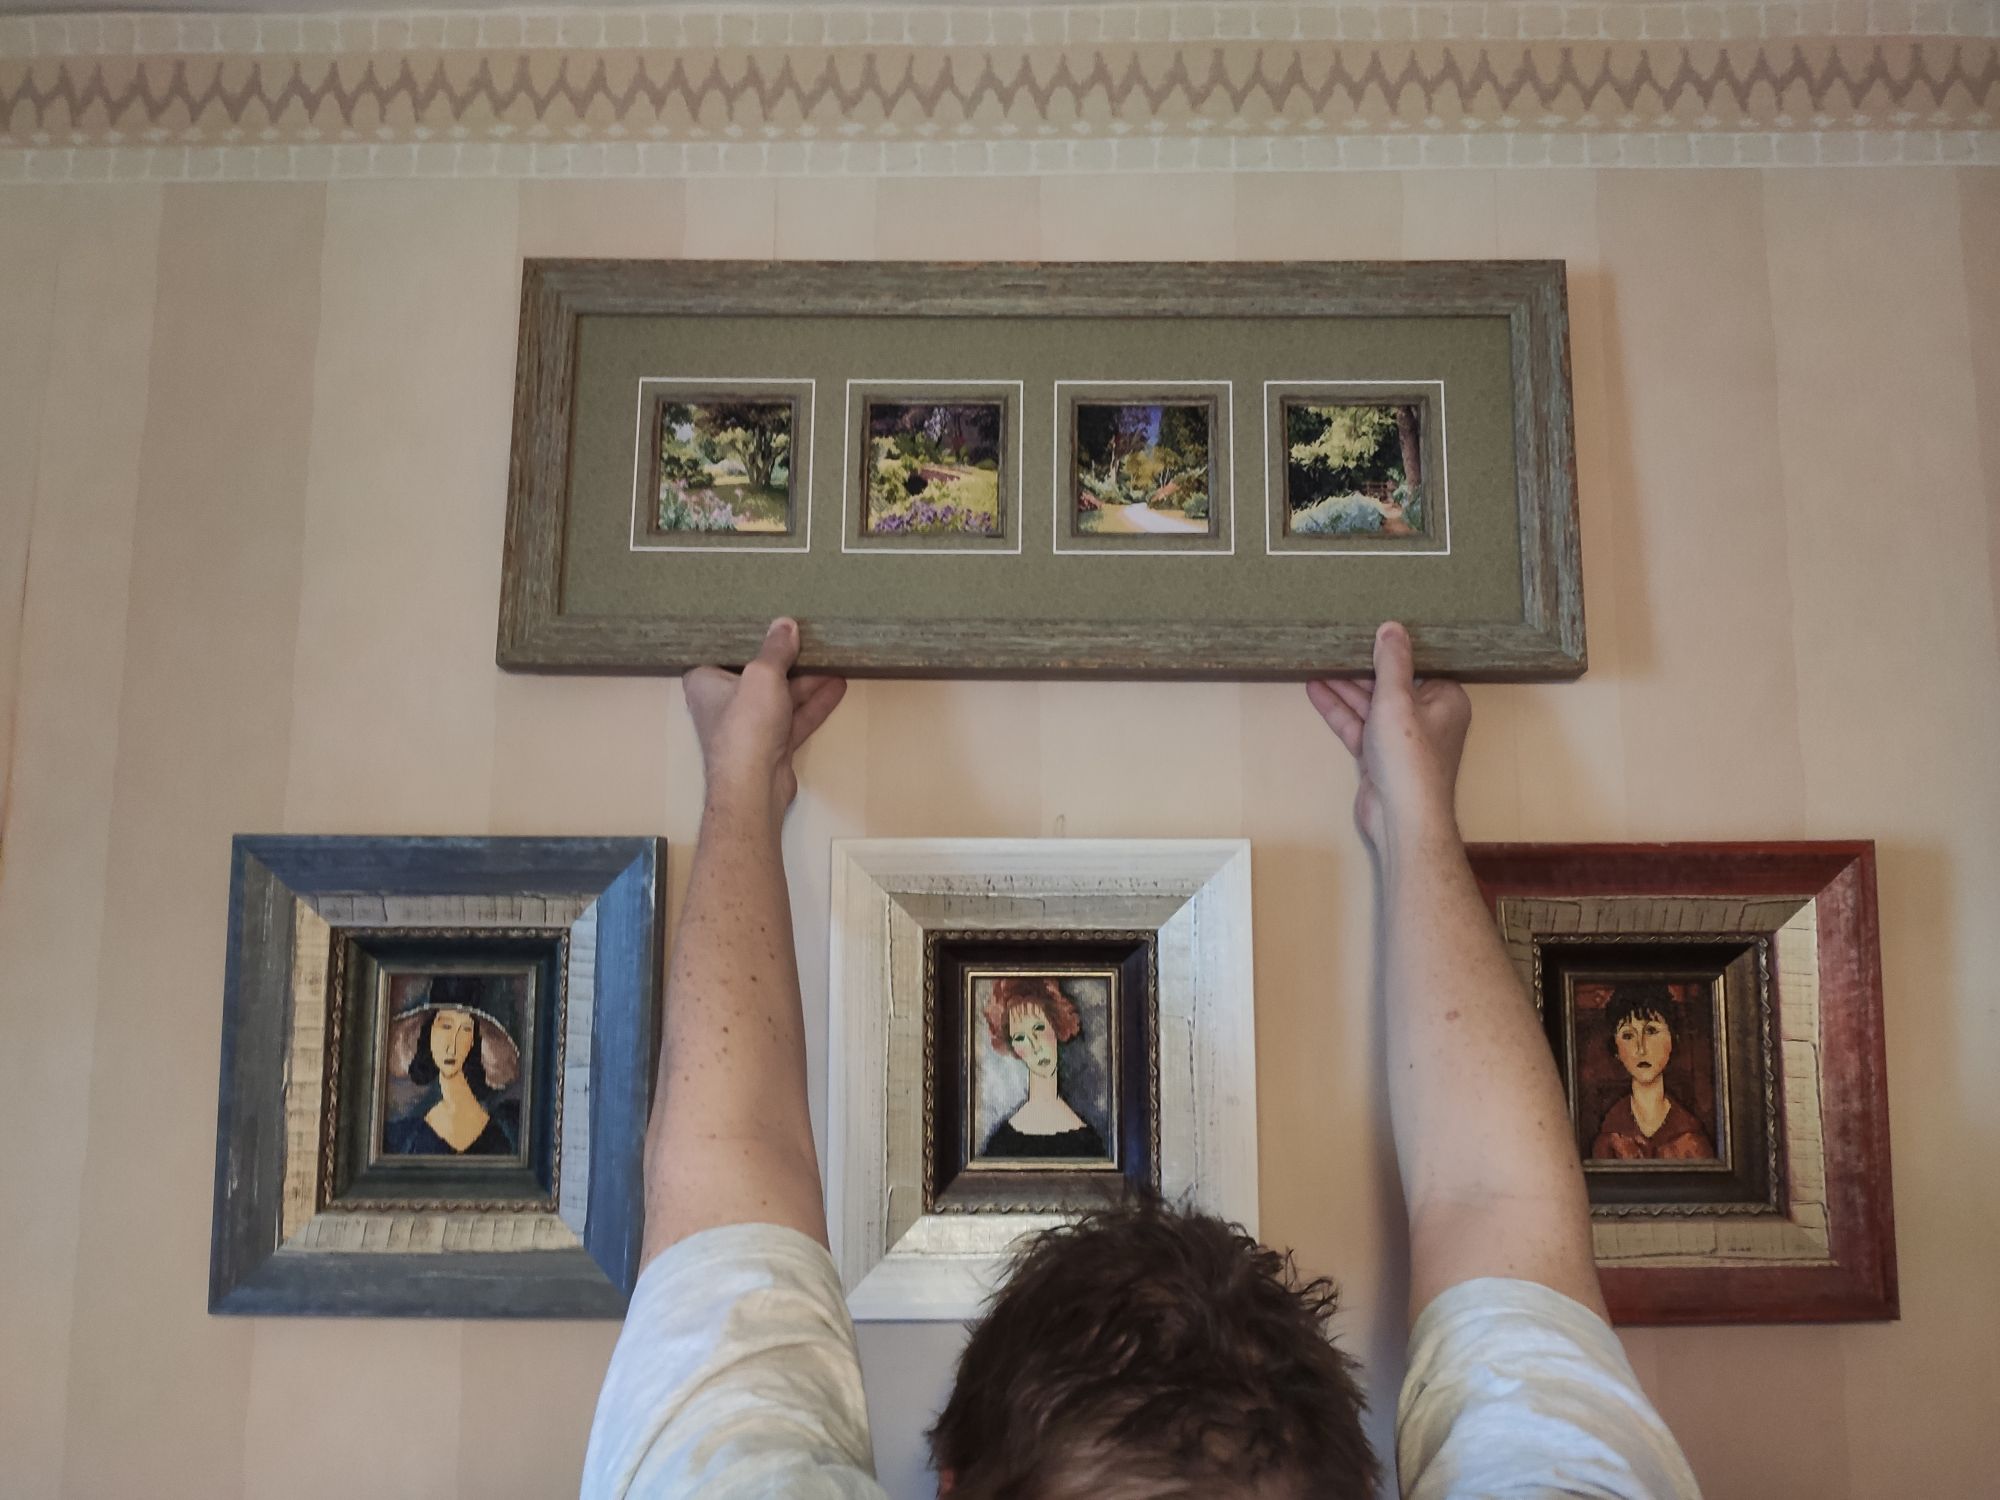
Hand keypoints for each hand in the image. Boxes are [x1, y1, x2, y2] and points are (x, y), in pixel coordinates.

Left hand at [684, 618, 846, 814]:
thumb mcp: (762, 674)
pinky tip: (838, 686)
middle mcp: (723, 703)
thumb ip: (776, 648)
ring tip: (834, 659)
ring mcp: (749, 726)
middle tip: (812, 638)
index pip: (724, 653)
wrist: (755, 784)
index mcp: (705, 682)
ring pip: (781, 697)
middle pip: (758, 674)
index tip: (768, 621)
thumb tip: (786, 623)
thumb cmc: (746, 723)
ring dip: (807, 681)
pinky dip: (814, 703)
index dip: (746, 639)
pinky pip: (794, 717)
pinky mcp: (772, 744)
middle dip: (787, 659)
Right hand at [1306, 622, 1470, 855]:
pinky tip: (1316, 690)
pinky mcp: (1381, 757)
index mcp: (1446, 699)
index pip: (1419, 665)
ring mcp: (1403, 739)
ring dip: (1345, 687)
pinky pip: (1359, 726)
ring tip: (1316, 661)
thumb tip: (1392, 627)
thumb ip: (1392, 662)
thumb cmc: (1409, 758)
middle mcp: (1428, 717)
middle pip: (1391, 684)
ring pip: (1371, 705)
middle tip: (1335, 642)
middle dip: (1361, 667)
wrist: (1402, 818)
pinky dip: (1340, 710)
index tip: (1369, 629)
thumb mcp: (1397, 699)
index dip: (1393, 649)